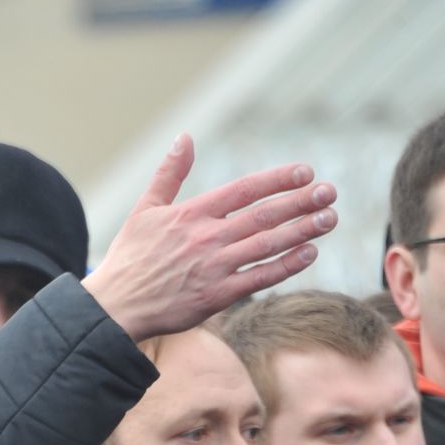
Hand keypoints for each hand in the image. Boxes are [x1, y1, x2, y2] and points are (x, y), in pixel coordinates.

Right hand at [83, 134, 336, 340]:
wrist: (115, 307)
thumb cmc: (129, 258)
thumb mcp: (144, 209)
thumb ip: (169, 173)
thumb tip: (184, 137)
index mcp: (191, 214)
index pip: (244, 190)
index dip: (278, 179)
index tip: (305, 172)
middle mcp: (206, 237)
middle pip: (263, 215)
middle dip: (301, 202)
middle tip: (329, 192)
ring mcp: (214, 267)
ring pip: (268, 244)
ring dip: (302, 230)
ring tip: (329, 218)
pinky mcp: (217, 296)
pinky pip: (260, 277)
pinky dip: (286, 265)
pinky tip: (308, 252)